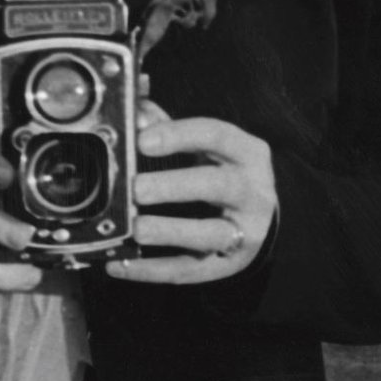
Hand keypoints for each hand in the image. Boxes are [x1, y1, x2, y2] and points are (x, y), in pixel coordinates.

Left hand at [107, 103, 276, 284]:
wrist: (259, 218)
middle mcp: (253, 191)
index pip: (217, 135)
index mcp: (247, 153)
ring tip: (136, 230)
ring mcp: (244, 231)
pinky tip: (120, 265)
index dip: (179, 136)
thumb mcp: (208, 146)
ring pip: (211, 234)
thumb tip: (134, 110)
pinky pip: (191, 270)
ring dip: (171, 231)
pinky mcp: (228, 264)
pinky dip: (153, 270)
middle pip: (219, 186)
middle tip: (138, 188)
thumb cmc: (222, 171)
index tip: (142, 140)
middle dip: (176, 186)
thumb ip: (170, 127)